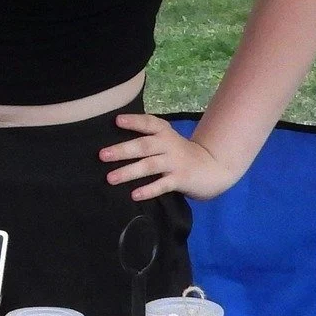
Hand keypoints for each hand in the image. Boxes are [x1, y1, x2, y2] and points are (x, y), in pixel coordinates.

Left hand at [101, 115, 240, 200]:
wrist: (213, 168)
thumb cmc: (180, 155)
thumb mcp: (167, 141)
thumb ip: (148, 138)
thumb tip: (113, 145)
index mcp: (164, 133)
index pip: (149, 123)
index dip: (134, 121)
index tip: (117, 120)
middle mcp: (169, 145)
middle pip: (144, 145)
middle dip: (122, 150)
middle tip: (102, 155)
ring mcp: (175, 162)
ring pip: (150, 166)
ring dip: (129, 171)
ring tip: (110, 178)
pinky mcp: (181, 179)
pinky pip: (163, 185)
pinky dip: (149, 190)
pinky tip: (134, 195)